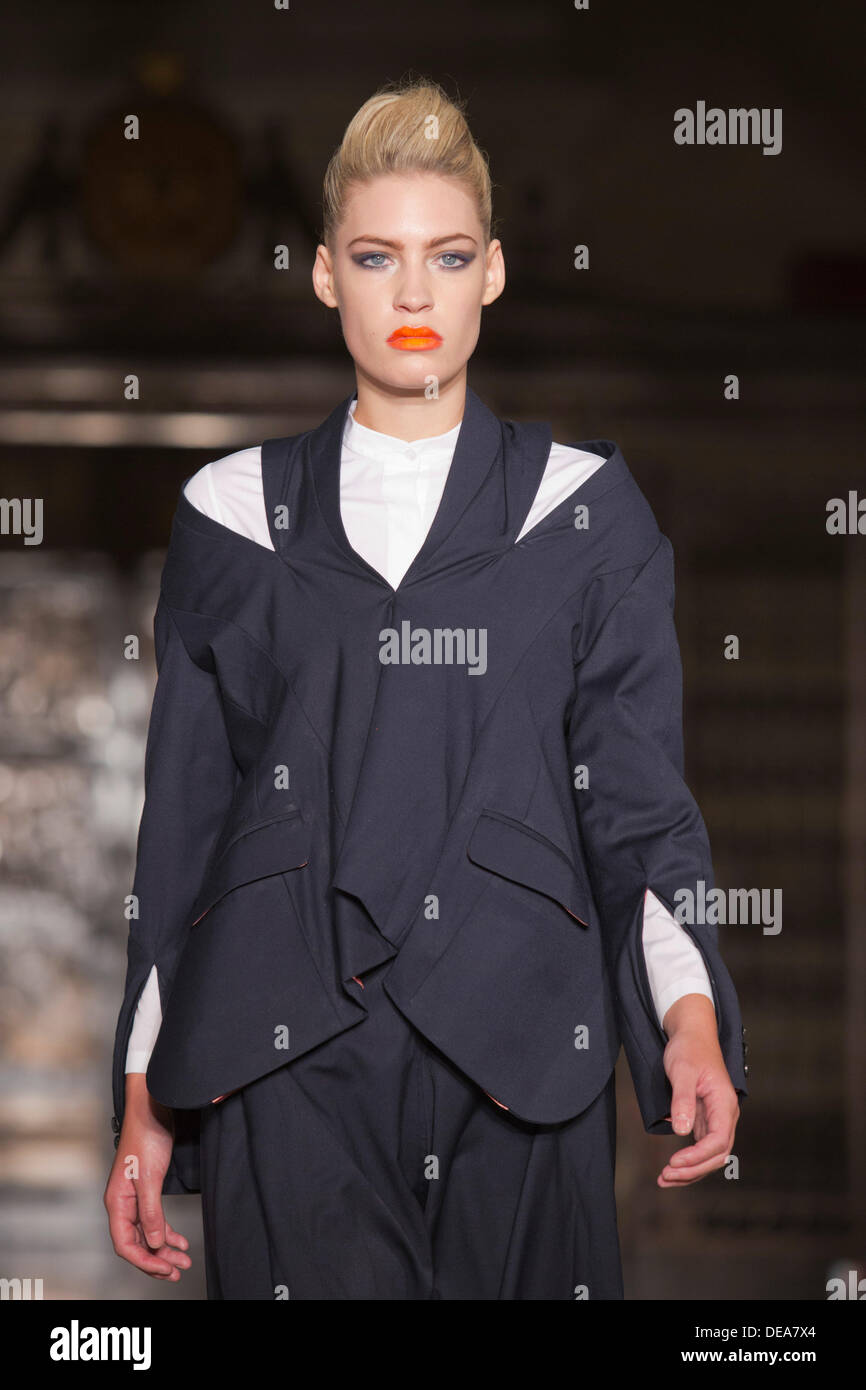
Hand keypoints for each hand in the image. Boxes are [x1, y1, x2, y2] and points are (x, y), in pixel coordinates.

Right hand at [103, 1074, 191, 1280]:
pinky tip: (180, 1241)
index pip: (125, 1244)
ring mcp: (134, 1198)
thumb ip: (151, 1212)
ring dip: (164, 1249)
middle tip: (177, 1272)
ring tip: (183, 1261)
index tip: (164, 1269)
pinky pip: (154, 1220)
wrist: (153, 1110)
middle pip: (136, 1243)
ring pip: (148, 1233)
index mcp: (117, 1203)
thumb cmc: (146, 1138)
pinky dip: (167, 1233)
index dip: (144, 1261)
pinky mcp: (147, 1191)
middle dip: (156, 1260)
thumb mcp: (150, 1178)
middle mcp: (122, 1204)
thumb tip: (155, 1243)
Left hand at [657, 993, 739, 1187]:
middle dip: (692, 1170)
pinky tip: (671, 1170)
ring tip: (664, 1180)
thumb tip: (682, 1131)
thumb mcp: (683, 1071)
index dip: (698, 1156)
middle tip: (666, 1176)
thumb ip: (683, 1099)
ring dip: (690, 1171)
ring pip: (709, 1157)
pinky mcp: (704, 1121)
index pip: (718, 1142)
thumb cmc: (690, 1049)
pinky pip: (700, 1149)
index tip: (675, 1161)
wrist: (692, 1035)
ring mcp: (715, 1120)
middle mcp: (724, 1116)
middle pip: (716, 1155)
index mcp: (724, 1104)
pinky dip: (688, 1162)